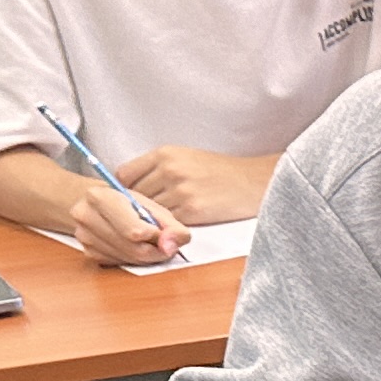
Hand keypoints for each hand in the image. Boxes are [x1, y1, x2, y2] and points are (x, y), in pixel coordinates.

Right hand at [66, 175, 182, 266]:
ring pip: (129, 259)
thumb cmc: (127, 203)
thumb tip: (172, 246)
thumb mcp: (152, 206)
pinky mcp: (87, 252)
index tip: (166, 235)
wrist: (96, 204)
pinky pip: (120, 264)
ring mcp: (83, 235)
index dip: (158, 238)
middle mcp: (85, 215)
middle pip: (133, 249)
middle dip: (156, 251)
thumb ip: (171, 226)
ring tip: (149, 242)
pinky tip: (134, 246)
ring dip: (146, 257)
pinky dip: (134, 259)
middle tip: (164, 244)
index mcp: (100, 197)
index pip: (135, 231)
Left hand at [112, 145, 270, 226]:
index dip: (125, 190)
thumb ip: (159, 169)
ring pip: (150, 211)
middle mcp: (169, 170)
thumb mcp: (186, 159)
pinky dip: (170, 226)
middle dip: (139, 207)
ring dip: (154, 219)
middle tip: (146, 215)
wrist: (256, 182)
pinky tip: (178, 225)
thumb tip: (134, 187)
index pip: (124, 175)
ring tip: (164, 221)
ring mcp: (180, 191)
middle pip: (134, 195)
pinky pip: (168, 222)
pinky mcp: (193, 211)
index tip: (132, 199)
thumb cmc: (223, 172)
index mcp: (164, 154)